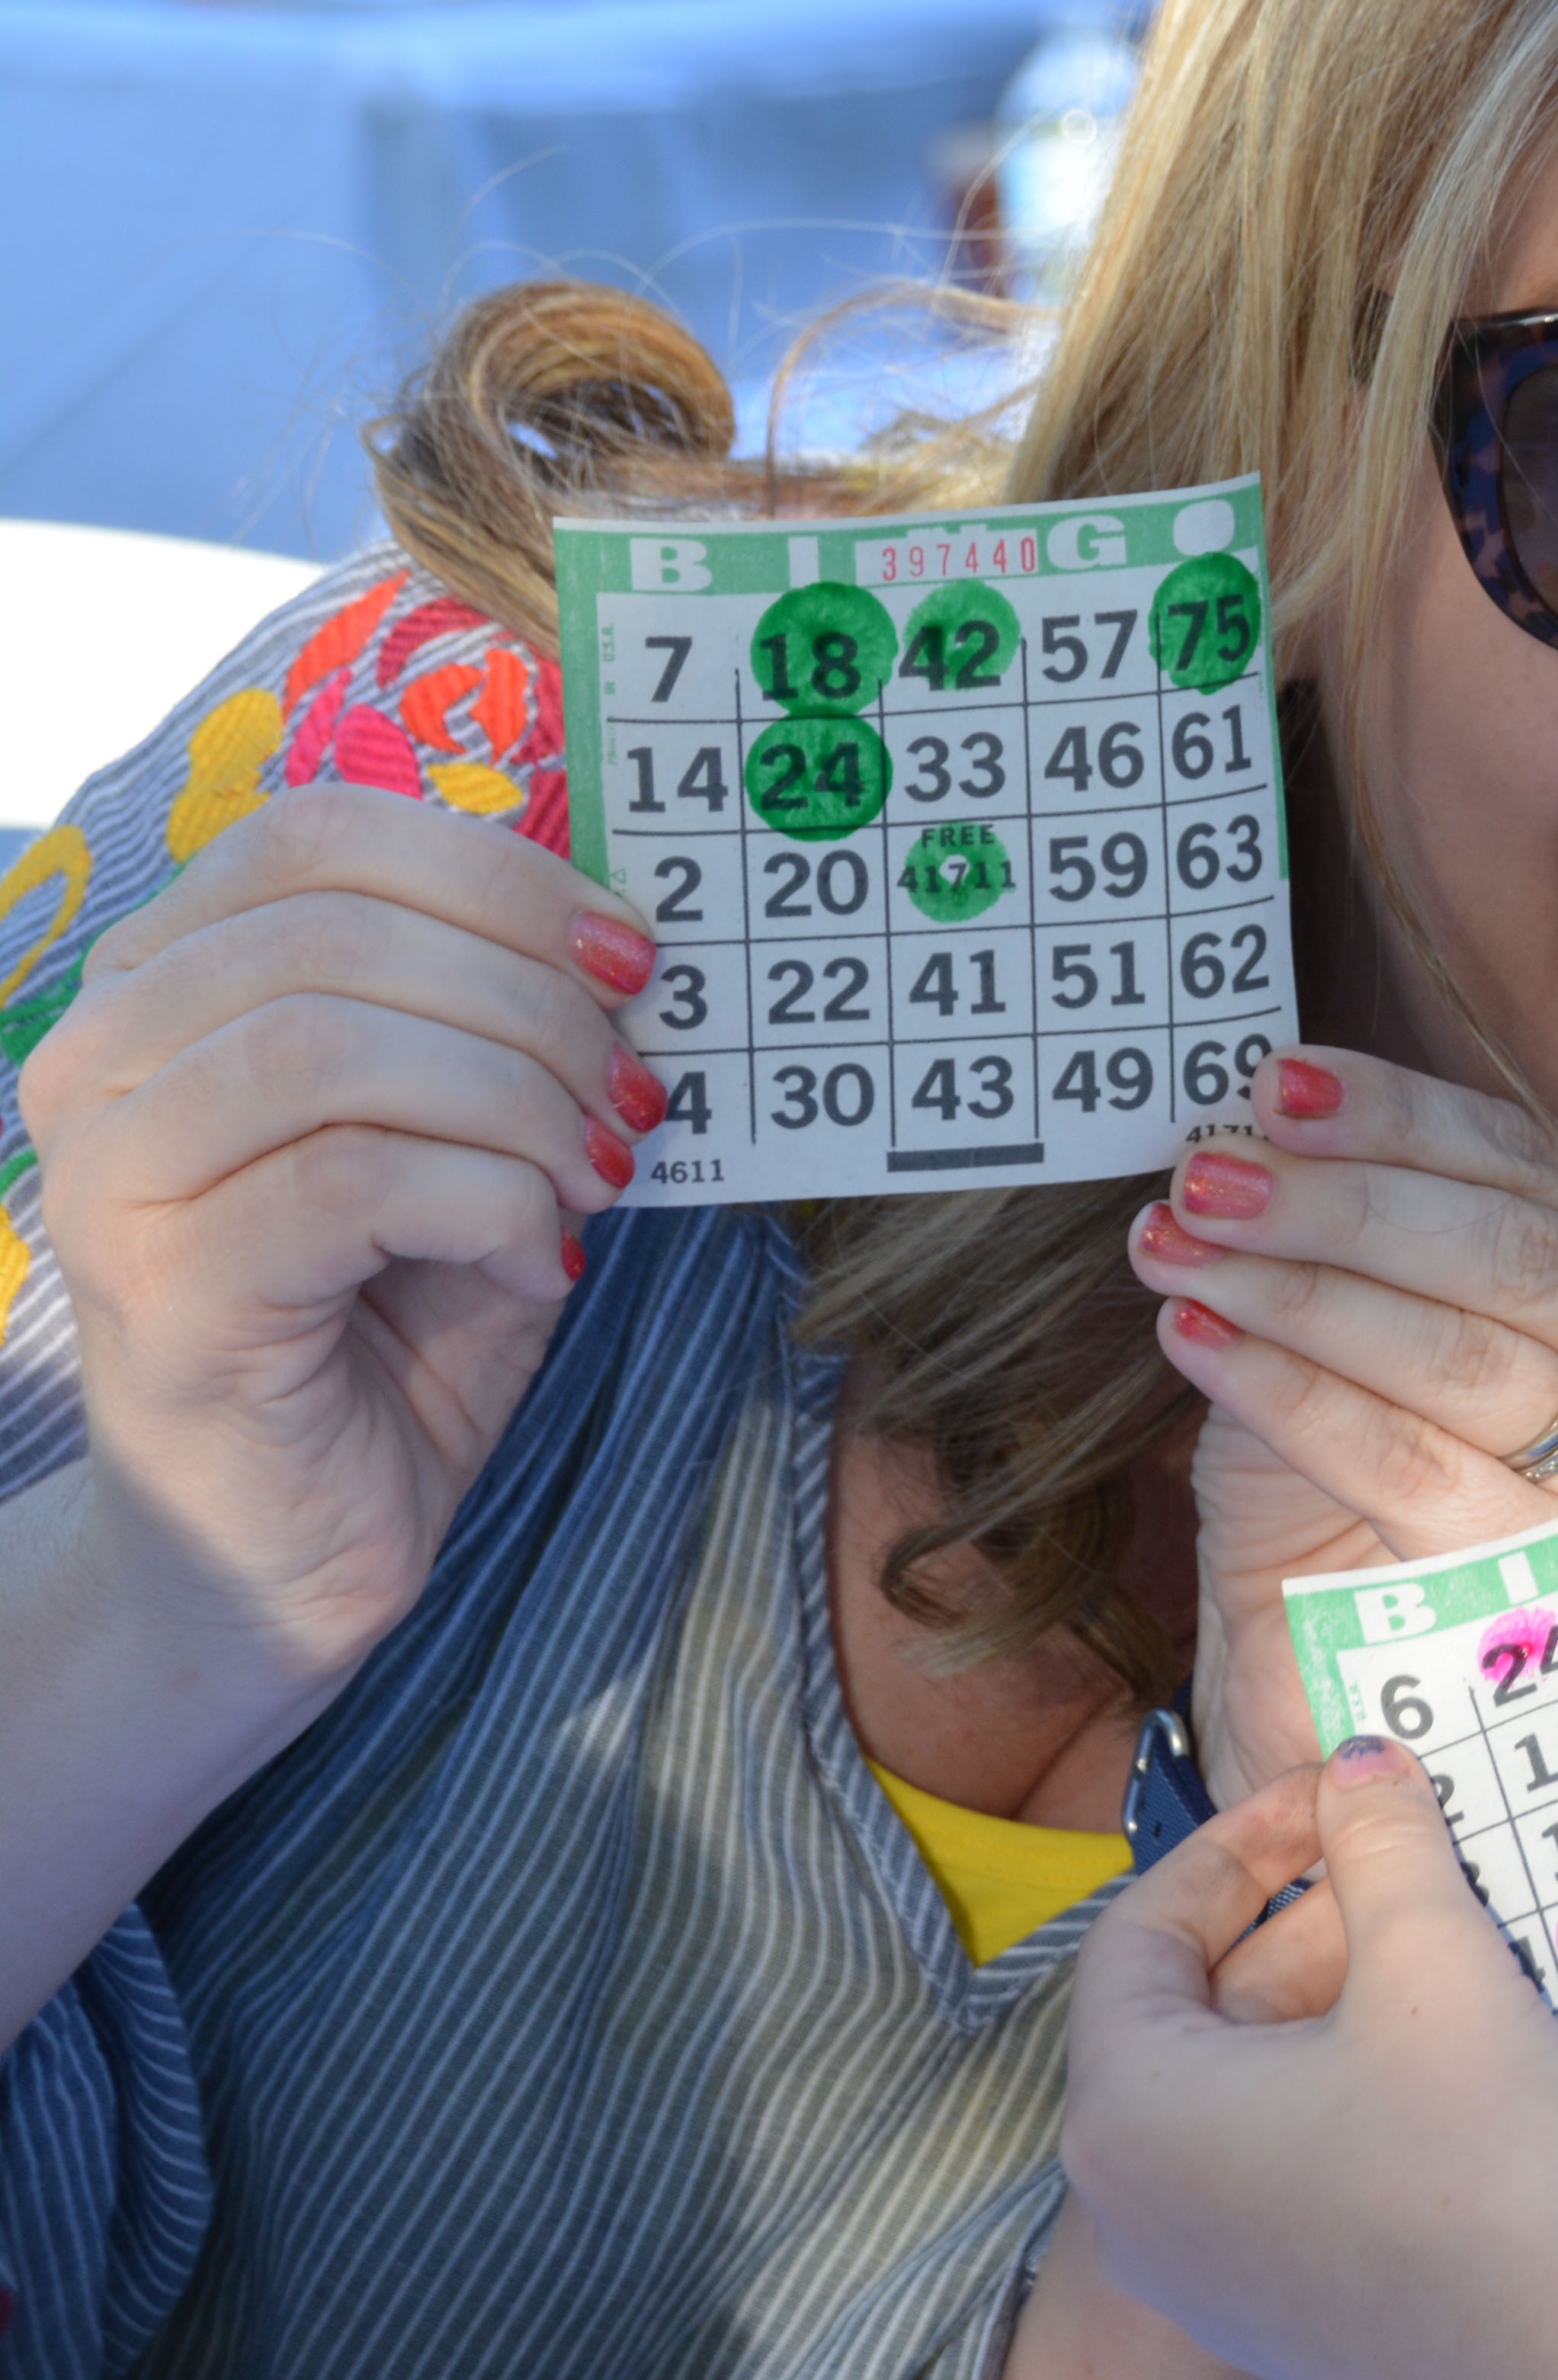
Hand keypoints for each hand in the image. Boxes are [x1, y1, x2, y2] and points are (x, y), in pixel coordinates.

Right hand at [20, 786, 645, 1695]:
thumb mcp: (468, 1141)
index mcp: (166, 986)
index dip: (500, 875)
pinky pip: (350, 1182)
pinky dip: (491, 1203)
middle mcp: (103, 1064)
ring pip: (334, 1045)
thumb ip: (512, 1026)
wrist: (290, 1543)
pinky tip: (543, 1262)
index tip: (632, 956)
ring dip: (516, 1099)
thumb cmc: (388, 1327)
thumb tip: (631, 935)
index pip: (318, 837)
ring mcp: (111, 1181)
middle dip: (531, 996)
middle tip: (631, 1089)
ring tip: (595, 1173)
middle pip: (337, 931)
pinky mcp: (164, 1296)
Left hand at [1061, 1744, 1557, 2379]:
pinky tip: (1446, 2063)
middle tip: (1410, 1866)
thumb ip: (1385, 1844)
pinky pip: (1274, 2167)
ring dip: (1332, 2004)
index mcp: (1130, 2107)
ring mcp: (1197, 2269)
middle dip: (1308, 1920)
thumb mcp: (1435, 1966)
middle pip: (1194, 2011)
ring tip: (1447, 1952)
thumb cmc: (1478, 2166)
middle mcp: (1132, 2198)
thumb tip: (1362, 1762)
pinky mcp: (1269, 2311)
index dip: (1240, 1842)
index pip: (1140, 1931)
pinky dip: (1338, 2092)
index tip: (1334, 1798)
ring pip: (1241, 2090)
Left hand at [1130, 1045, 1557, 1801]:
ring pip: (1465, 1357)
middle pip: (1515, 1255)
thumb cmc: (1377, 1461)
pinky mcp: (1548, 1581)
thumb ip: (1367, 1216)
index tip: (1275, 1085)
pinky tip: (1199, 1343)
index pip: (1536, 1164)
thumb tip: (1257, 1122)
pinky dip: (1290, 1392)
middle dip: (1347, 1202)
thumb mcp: (1396, 1312)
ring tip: (1180, 1250)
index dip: (1401, 1116)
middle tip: (1210, 1176)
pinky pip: (1406, 1463)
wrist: (1364, 1657)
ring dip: (1301, 1290)